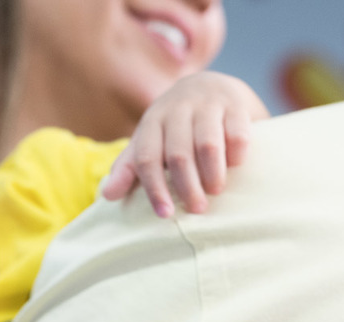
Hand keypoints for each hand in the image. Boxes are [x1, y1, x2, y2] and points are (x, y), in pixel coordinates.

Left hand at [100, 71, 269, 216]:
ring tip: (216, 191)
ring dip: (212, 173)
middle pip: (178, 154)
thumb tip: (106, 195)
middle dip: (187, 186)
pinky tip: (236, 166)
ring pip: (207, 144)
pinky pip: (237, 132)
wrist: (210, 85)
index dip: (154, 189)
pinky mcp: (235, 103)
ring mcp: (207, 104)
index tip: (165, 215)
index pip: (147, 158)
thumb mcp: (150, 140)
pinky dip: (236, 154)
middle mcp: (177, 109)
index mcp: (153, 122)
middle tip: (197, 209)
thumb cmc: (175, 126)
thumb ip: (130, 167)